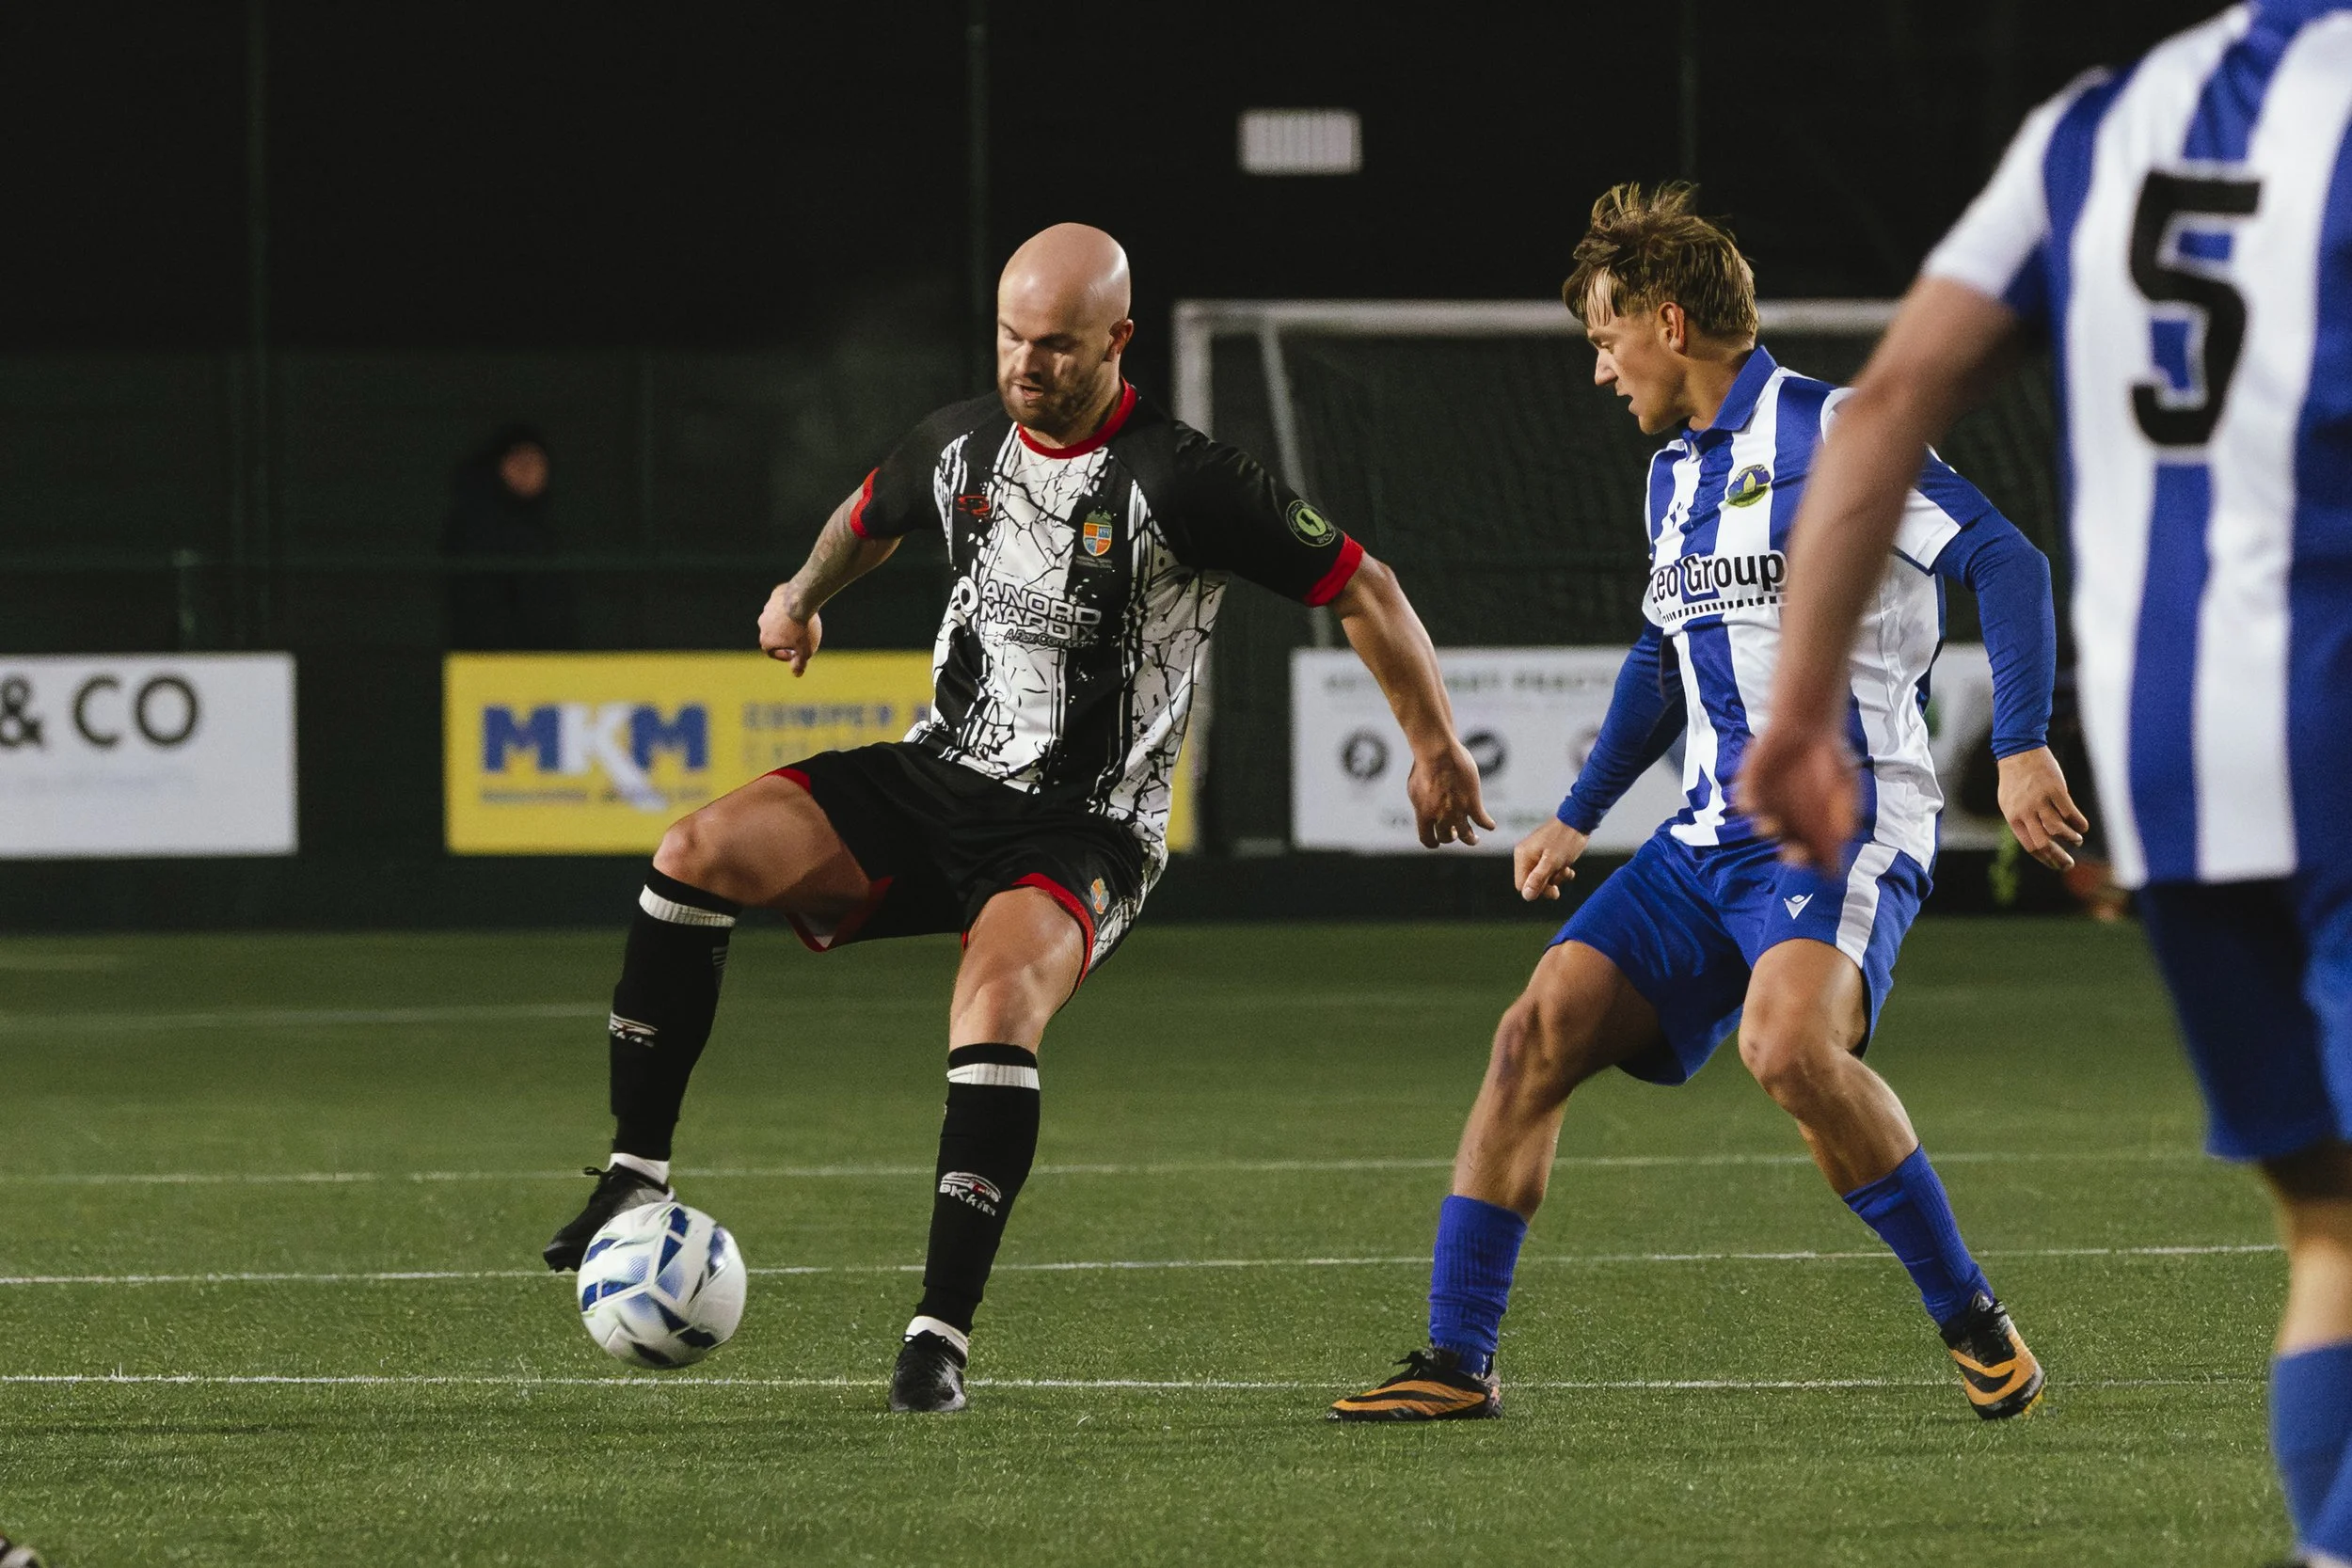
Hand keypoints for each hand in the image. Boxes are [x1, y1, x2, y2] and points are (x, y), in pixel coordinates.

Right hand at [758, 585, 821, 674]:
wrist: (802, 598)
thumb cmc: (803, 628)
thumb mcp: (805, 650)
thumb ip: (800, 663)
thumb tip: (797, 674)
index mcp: (766, 640)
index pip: (773, 653)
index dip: (785, 655)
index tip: (796, 653)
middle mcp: (762, 624)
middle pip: (773, 635)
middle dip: (785, 638)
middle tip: (800, 637)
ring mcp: (767, 609)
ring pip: (776, 619)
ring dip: (786, 622)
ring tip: (802, 622)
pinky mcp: (775, 596)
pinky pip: (781, 604)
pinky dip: (789, 608)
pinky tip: (801, 608)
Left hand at [1409, 740, 1496, 848]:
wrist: (1437, 753)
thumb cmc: (1424, 766)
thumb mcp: (1415, 789)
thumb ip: (1421, 804)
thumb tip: (1424, 812)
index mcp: (1423, 814)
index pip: (1427, 840)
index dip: (1434, 842)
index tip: (1438, 841)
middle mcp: (1440, 816)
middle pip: (1447, 837)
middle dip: (1451, 837)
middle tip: (1455, 834)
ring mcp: (1458, 811)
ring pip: (1466, 836)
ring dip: (1471, 839)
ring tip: (1474, 839)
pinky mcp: (1473, 803)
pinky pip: (1483, 821)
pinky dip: (1488, 825)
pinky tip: (1490, 825)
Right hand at [1513, 818, 1587, 901]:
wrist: (1579, 820)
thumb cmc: (1565, 839)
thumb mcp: (1552, 862)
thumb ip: (1538, 879)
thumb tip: (1526, 896)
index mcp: (1523, 856)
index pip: (1521, 885)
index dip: (1537, 891)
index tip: (1554, 889)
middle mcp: (1525, 855)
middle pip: (1531, 883)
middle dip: (1548, 884)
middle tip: (1562, 878)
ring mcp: (1535, 854)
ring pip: (1542, 878)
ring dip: (1556, 878)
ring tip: (1566, 870)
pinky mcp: (1545, 854)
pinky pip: (1548, 871)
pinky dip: (1558, 872)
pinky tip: (1568, 868)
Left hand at [1737, 721, 1858, 869]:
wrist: (1808, 727)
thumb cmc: (1832, 760)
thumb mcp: (1848, 781)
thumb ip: (1847, 807)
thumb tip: (1846, 835)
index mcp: (1816, 828)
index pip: (1817, 855)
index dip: (1821, 864)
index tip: (1826, 867)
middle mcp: (1791, 824)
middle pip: (1789, 849)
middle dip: (1792, 855)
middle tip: (1796, 853)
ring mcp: (1769, 809)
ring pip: (1764, 828)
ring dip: (1768, 829)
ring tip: (1773, 826)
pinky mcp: (1750, 790)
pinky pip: (1745, 803)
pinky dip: (1748, 804)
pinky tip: (1753, 804)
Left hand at [1996, 746, 2090, 870]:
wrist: (2019, 751)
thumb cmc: (2015, 779)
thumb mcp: (2009, 802)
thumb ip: (2021, 821)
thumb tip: (2037, 841)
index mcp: (2013, 817)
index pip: (2030, 846)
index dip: (2045, 859)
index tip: (2057, 865)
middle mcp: (2025, 811)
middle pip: (2043, 842)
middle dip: (2059, 857)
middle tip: (2070, 863)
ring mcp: (2040, 800)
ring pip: (2057, 829)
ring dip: (2070, 838)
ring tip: (2077, 840)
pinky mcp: (2054, 790)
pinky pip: (2069, 812)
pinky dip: (2078, 823)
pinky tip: (2082, 827)